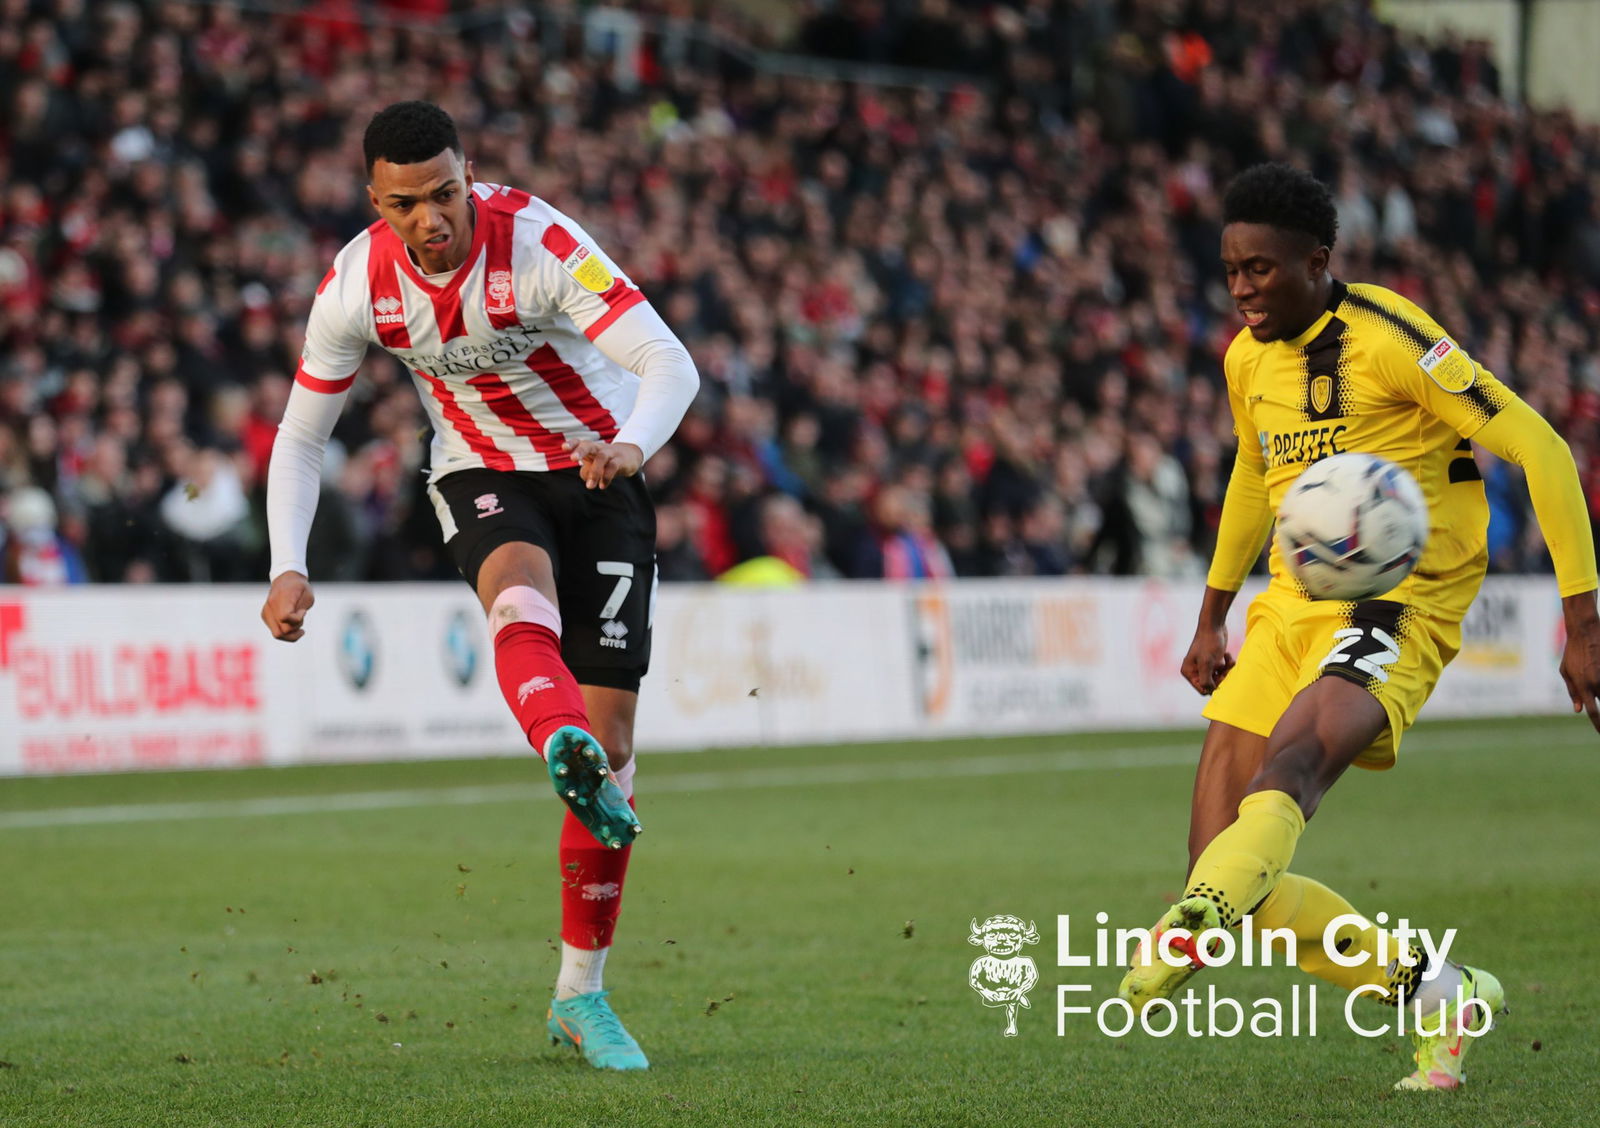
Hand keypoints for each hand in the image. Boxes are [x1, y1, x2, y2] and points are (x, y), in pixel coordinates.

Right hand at [261, 571, 314, 641]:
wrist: (285, 579)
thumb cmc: (300, 587)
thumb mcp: (308, 595)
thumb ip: (302, 610)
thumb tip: (294, 622)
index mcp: (282, 597)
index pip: (285, 617)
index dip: (297, 619)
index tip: (303, 611)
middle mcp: (271, 606)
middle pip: (282, 631)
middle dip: (296, 629)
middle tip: (302, 619)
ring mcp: (266, 612)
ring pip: (277, 634)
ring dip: (291, 633)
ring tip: (298, 623)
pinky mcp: (265, 616)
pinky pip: (276, 631)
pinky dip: (286, 631)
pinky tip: (292, 623)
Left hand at [565, 439, 642, 489]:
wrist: (630, 456)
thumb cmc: (606, 461)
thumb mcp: (594, 465)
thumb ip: (587, 471)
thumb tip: (585, 476)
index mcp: (590, 448)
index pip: (579, 443)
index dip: (572, 444)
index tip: (564, 448)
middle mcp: (599, 448)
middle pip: (588, 445)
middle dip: (580, 451)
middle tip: (572, 459)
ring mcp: (610, 453)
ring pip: (601, 457)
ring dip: (595, 472)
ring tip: (589, 487)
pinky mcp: (621, 461)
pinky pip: (613, 467)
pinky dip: (607, 477)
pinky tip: (602, 486)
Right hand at [1181, 622, 1234, 694]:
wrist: (1214, 624)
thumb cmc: (1209, 642)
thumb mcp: (1207, 663)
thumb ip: (1206, 680)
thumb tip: (1210, 692)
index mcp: (1189, 672)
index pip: (1202, 689)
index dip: (1213, 686)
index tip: (1220, 677)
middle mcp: (1195, 670)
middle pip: (1212, 685)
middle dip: (1221, 678)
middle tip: (1225, 668)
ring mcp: (1205, 666)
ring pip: (1219, 678)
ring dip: (1226, 670)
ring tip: (1228, 661)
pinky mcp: (1214, 661)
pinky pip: (1223, 670)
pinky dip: (1228, 664)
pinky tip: (1227, 655)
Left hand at [1559, 593, 1599, 731]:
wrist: (1584, 632)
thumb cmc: (1572, 652)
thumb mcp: (1565, 672)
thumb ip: (1573, 692)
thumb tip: (1579, 710)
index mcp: (1583, 686)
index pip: (1594, 712)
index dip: (1599, 725)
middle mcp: (1597, 683)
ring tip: (1595, 693)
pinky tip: (1597, 679)